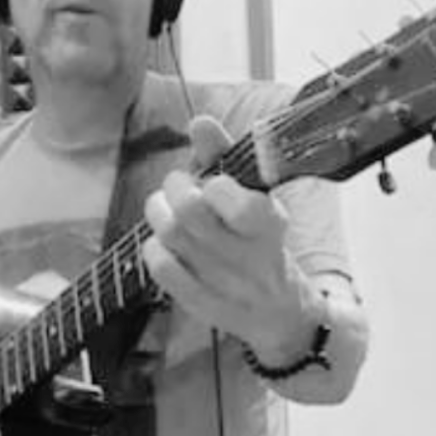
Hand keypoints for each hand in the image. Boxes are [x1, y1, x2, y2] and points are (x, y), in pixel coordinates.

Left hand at [141, 115, 318, 358]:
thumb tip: (199, 122)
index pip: (234, 199)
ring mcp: (222, 283)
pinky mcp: (199, 303)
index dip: (214, 184)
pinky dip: (154, 245)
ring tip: (166, 207)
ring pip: (170, 234)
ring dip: (159, 211)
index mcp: (269, 225)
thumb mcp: (258, 198)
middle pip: (190, 210)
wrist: (281, 313)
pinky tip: (165, 241)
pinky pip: (160, 266)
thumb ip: (226, 158)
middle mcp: (248, 257)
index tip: (215, 183)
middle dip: (176, 186)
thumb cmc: (262, 242)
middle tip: (181, 186)